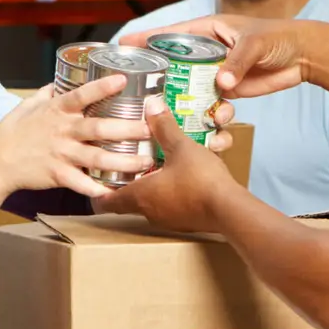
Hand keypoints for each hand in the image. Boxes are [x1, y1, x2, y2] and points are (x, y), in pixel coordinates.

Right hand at [0, 75, 151, 197]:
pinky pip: (82, 183)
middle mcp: (62, 131)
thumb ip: (50, 93)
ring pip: (98, 157)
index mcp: (57, 110)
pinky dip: (98, 188)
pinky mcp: (57, 174)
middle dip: (127, 128)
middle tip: (150, 129)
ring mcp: (61, 153)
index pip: (82, 95)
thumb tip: (62, 79)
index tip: (124, 80)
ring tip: (146, 162)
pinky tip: (117, 192)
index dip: (102, 87)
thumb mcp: (30, 105)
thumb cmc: (13, 131)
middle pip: (99, 128)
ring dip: (124, 161)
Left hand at [97, 100, 237, 233]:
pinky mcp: (185, 223)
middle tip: (127, 167)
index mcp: (140, 196)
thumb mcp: (181, 146)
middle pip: (128, 201)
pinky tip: (180, 179)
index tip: (97, 180)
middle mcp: (149, 212)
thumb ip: (164, 127)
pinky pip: (171, 207)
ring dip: (151, 188)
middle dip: (127, 184)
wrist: (231, 209)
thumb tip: (152, 105)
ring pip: (151, 203)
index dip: (98, 193)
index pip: (107, 202)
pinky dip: (170, 194)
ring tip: (154, 169)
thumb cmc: (200, 179)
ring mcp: (168, 220)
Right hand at [122, 16, 315, 100]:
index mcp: (208, 30)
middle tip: (144, 94)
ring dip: (189, 104)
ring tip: (192, 113)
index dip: (145, 39)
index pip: (170, 34)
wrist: (303, 56)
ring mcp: (216, 72)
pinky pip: (211, 105)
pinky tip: (220, 122)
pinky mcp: (228, 91)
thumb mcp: (255, 44)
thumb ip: (237, 62)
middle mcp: (207, 51)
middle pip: (173, 65)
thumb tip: (222, 85)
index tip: (122, 44)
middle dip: (161, 79)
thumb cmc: (279, 37)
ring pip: (190, 90)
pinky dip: (212, 116)